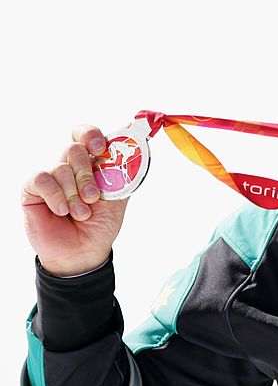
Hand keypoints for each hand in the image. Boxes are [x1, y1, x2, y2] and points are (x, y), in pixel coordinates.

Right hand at [22, 125, 128, 276]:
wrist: (83, 251)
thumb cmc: (100, 224)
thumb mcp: (119, 197)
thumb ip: (125, 171)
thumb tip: (138, 142)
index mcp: (91, 163)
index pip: (86, 135)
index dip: (92, 135)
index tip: (101, 148)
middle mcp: (69, 166)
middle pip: (74, 148)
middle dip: (87, 174)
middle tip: (93, 196)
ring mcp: (51, 177)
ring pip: (61, 166)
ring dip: (74, 192)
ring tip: (81, 213)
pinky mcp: (32, 189)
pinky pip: (43, 179)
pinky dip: (56, 196)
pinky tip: (62, 211)